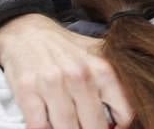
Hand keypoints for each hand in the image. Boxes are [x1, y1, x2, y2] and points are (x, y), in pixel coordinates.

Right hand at [0, 14, 132, 128]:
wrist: (29, 33)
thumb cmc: (67, 49)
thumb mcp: (98, 57)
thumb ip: (113, 81)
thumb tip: (125, 111)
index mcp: (103, 69)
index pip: (123, 111)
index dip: (119, 126)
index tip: (112, 127)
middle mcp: (80, 76)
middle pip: (95, 125)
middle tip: (89, 126)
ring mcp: (53, 84)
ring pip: (67, 128)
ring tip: (72, 125)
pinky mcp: (28, 92)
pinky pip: (39, 126)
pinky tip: (50, 124)